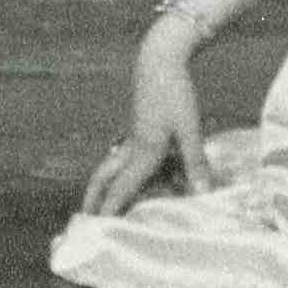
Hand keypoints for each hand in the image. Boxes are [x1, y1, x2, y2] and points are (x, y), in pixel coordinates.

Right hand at [75, 22, 216, 215]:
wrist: (160, 58)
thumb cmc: (174, 92)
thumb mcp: (188, 129)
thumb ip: (195, 162)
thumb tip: (202, 194)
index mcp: (141, 151)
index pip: (121, 188)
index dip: (110, 210)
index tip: (96, 230)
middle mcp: (131, 146)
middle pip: (105, 176)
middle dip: (94, 197)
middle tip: (85, 216)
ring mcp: (133, 134)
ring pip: (112, 164)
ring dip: (105, 183)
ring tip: (103, 198)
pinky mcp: (139, 125)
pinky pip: (125, 154)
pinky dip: (122, 168)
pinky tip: (134, 168)